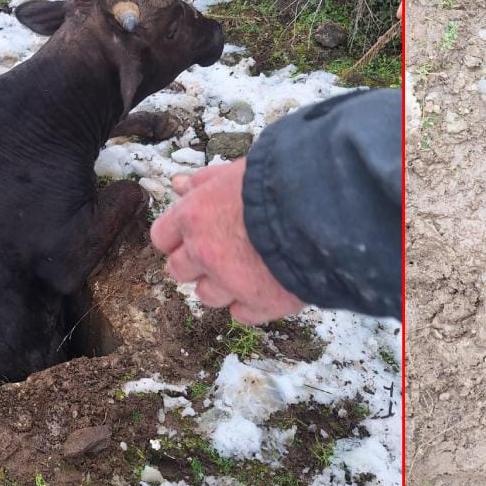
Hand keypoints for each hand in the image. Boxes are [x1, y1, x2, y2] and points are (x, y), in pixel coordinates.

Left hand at [150, 159, 305, 324]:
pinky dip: (250, 304)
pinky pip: (240, 314)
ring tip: (248, 269)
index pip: (162, 236)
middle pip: (179, 270)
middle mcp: (204, 252)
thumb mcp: (239, 171)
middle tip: (221, 252)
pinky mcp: (259, 304)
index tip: (193, 235)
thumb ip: (206, 181)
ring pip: (207, 296)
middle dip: (196, 263)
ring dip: (222, 286)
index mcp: (194, 216)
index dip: (178, 237)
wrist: (323, 211)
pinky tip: (267, 284)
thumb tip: (179, 185)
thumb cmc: (282, 182)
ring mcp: (230, 282)